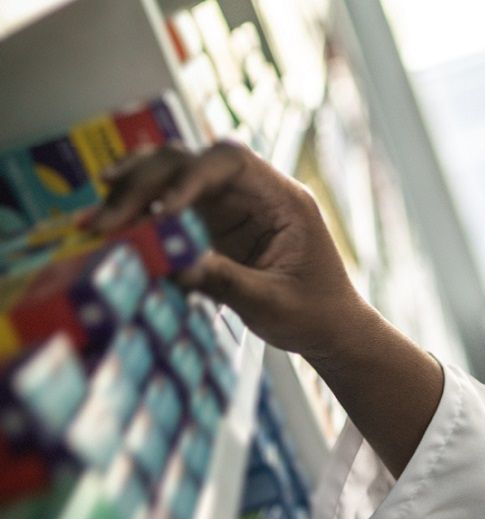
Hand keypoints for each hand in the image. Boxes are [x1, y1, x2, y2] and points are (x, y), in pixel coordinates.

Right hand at [90, 141, 368, 360]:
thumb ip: (227, 281)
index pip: (231, 162)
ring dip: (132, 195)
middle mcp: (253, 194)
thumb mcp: (273, 303)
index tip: (163, 208)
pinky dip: (137, 218)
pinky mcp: (210, 227)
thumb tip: (174, 265)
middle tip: (109, 219)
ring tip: (96, 220)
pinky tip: (108, 230)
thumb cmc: (316, 314)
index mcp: (284, 199)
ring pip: (170, 180)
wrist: (329, 330)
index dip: (190, 175)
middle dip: (146, 184)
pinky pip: (166, 210)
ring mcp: (229, 207)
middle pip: (190, 164)